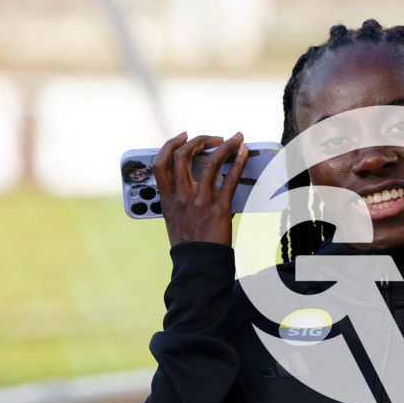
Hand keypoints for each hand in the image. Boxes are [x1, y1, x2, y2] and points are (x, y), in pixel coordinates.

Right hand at [153, 131, 248, 246]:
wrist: (200, 266)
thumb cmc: (190, 245)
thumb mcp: (175, 220)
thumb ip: (180, 200)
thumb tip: (196, 179)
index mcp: (167, 200)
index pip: (159, 163)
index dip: (170, 144)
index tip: (182, 136)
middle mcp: (181, 197)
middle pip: (183, 156)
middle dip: (200, 140)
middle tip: (214, 137)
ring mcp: (200, 202)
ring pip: (209, 162)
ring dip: (225, 145)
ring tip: (235, 139)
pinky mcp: (219, 208)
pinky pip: (230, 179)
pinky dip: (239, 162)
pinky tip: (244, 153)